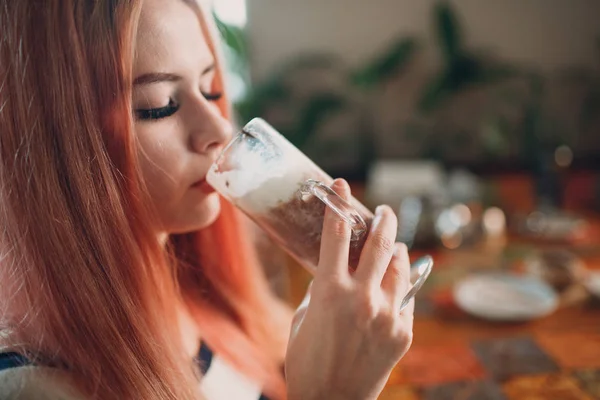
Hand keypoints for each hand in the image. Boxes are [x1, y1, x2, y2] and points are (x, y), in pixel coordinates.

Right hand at [285, 179, 413, 399]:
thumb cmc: (308, 358)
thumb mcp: (305, 316)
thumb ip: (323, 287)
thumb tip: (338, 268)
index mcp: (329, 291)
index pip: (334, 235)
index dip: (338, 204)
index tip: (341, 184)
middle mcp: (361, 298)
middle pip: (379, 243)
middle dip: (384, 220)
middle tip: (384, 211)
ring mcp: (386, 314)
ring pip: (400, 266)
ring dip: (396, 251)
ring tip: (393, 245)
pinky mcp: (402, 332)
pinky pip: (405, 297)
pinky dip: (399, 285)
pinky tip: (393, 284)